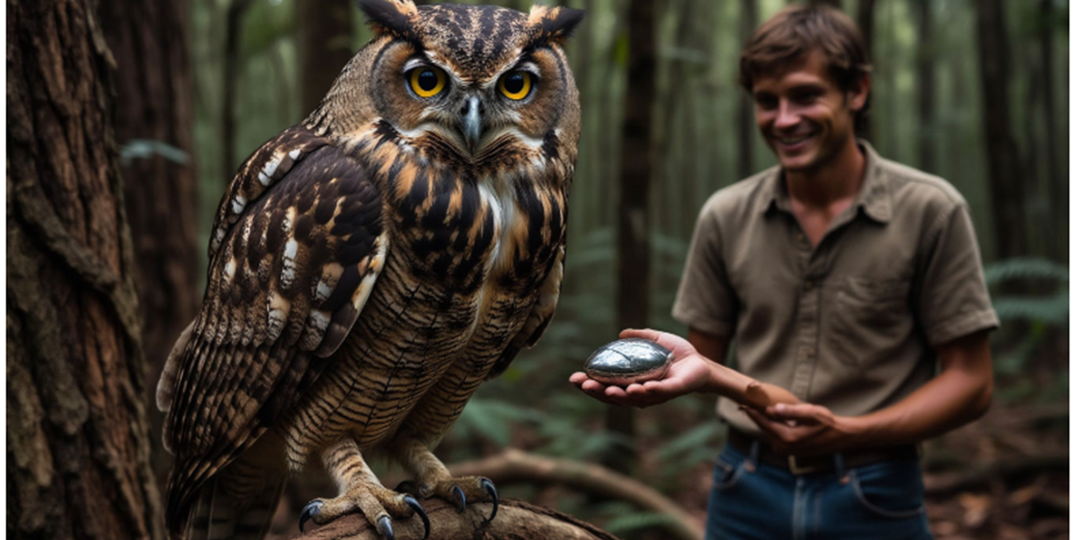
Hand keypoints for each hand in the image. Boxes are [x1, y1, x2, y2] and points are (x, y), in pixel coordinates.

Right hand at [569, 329, 712, 407]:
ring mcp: (656, 393)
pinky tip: (636, 388)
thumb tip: (621, 335)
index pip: (606, 386)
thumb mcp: (655, 340)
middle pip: (615, 396)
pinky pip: (659, 392)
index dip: (590, 384)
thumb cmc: (675, 354)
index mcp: (631, 382)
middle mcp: (640, 392)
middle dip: (598, 392)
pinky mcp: (673, 390)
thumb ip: (639, 338)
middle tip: (584, 385)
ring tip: (608, 390)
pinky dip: (648, 391)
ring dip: (620, 395)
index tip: (574, 378)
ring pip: (634, 398)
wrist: (700, 363)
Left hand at [741, 402, 867, 454]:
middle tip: (746, 401)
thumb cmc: (828, 423)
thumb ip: (791, 411)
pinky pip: (774, 435)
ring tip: (756, 405)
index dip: (751, 412)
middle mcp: (783, 447)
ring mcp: (785, 451)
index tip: (741, 403)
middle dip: (755, 415)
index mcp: (787, 438)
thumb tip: (772, 409)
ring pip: (769, 432)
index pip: (763, 423)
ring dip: (764, 420)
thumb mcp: (811, 413)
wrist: (841, 438)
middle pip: (764, 428)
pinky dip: (771, 426)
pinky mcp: (787, 451)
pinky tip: (771, 415)